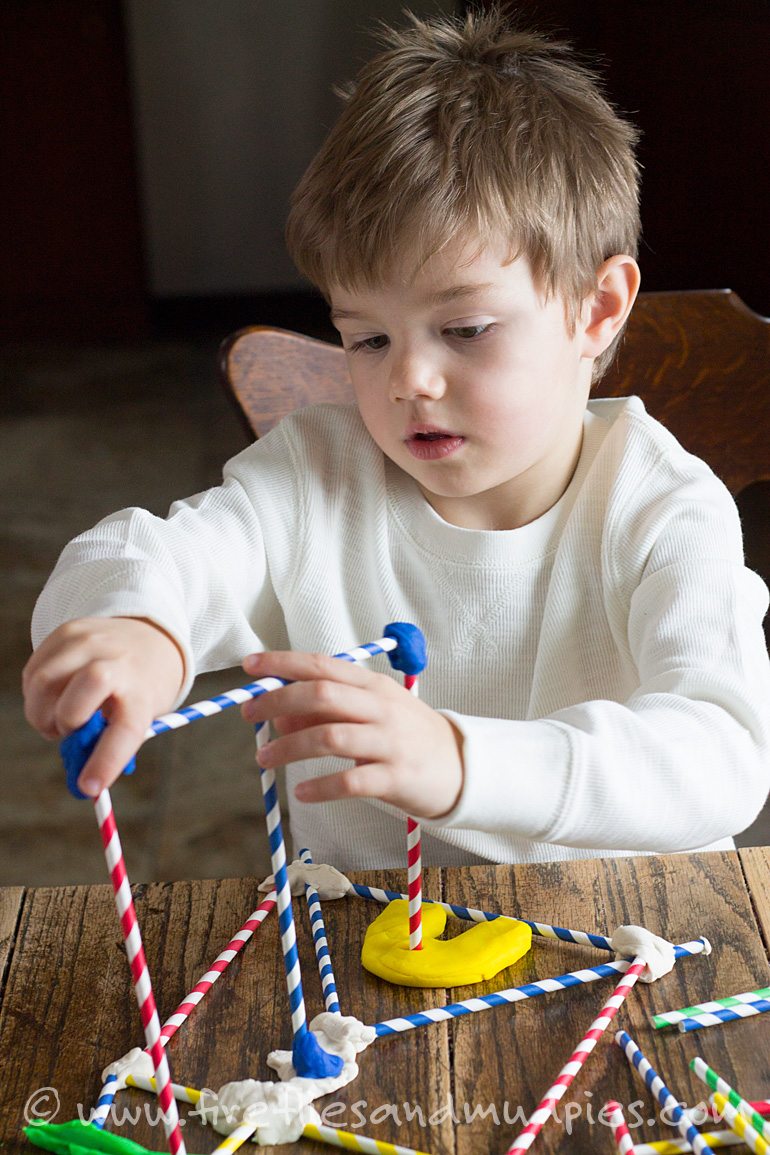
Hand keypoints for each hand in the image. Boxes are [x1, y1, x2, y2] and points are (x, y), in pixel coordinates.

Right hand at [22, 617, 184, 796]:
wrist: (150, 637)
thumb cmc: (142, 688)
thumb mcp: (141, 715)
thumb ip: (110, 742)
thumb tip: (82, 780)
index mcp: (142, 691)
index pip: (124, 731)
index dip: (105, 761)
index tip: (89, 787)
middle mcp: (117, 662)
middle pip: (74, 702)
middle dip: (63, 727)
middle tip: (67, 733)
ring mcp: (90, 642)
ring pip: (42, 685)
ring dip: (41, 713)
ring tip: (59, 716)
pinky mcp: (67, 632)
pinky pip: (34, 672)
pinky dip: (36, 694)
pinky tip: (55, 696)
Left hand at [240, 650, 463, 819]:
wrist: (461, 767)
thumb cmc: (406, 736)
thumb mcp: (369, 713)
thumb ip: (326, 711)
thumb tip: (279, 712)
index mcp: (372, 685)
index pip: (322, 665)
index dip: (283, 663)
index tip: (250, 666)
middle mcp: (381, 708)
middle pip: (321, 695)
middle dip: (278, 701)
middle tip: (249, 715)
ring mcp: (390, 742)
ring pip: (330, 736)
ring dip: (289, 747)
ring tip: (264, 758)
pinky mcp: (396, 777)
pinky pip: (350, 781)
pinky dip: (320, 787)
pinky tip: (301, 794)